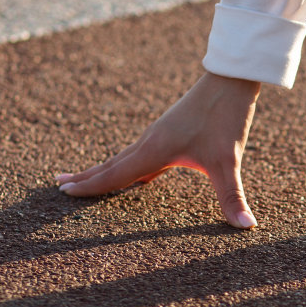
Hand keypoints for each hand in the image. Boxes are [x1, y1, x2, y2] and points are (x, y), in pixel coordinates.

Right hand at [55, 71, 261, 228]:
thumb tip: (247, 226)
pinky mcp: (169, 130)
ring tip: (84, 178)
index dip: (90, 186)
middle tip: (59, 185)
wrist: (231, 80)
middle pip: (111, 164)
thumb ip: (233, 196)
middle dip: (86, 177)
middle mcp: (149, 141)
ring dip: (102, 168)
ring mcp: (158, 134)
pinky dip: (126, 163)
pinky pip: (139, 152)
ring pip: (123, 157)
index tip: (62, 192)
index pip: (114, 174)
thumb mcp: (228, 162)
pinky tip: (132, 172)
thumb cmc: (226, 118)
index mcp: (154, 150)